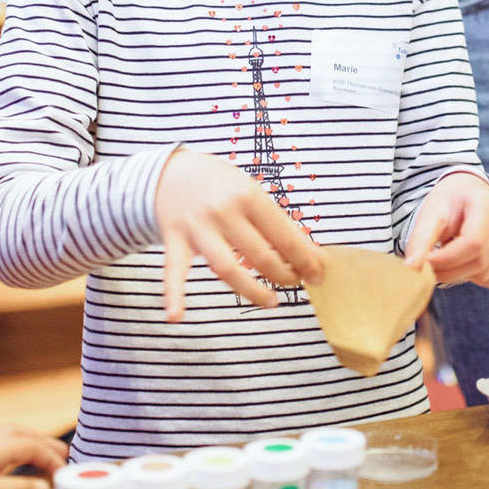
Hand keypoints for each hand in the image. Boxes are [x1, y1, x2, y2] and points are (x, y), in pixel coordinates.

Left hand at [0, 425, 69, 488]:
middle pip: (25, 435)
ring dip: (33, 444)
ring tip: (45, 457)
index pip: (34, 447)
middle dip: (47, 444)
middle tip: (65, 458)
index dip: (53, 460)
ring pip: (13, 437)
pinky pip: (1, 446)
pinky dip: (18, 450)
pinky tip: (15, 463)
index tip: (66, 476)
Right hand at [154, 148, 325, 321]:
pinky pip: (174, 271)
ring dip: (252, 290)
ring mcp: (198, 228)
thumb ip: (280, 224)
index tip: (318, 274)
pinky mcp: (175, 240)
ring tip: (272, 302)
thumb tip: (315, 255)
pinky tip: (176, 316)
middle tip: (296, 282)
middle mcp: (223, 211)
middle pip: (260, 255)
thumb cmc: (219, 183)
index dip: (305, 259)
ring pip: (227, 268)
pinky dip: (174, 294)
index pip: (284, 235)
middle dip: (284, 274)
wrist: (170, 172)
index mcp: (247, 195)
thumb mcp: (252, 192)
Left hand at [403, 173, 488, 287]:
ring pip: (487, 275)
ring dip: (461, 273)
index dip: (447, 259)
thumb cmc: (448, 203)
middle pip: (481, 262)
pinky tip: (467, 258)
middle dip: (450, 271)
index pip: (473, 243)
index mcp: (488, 203)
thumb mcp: (430, 215)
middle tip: (430, 266)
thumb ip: (421, 241)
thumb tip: (412, 270)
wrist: (469, 193)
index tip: (425, 262)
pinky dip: (475, 276)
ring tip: (451, 253)